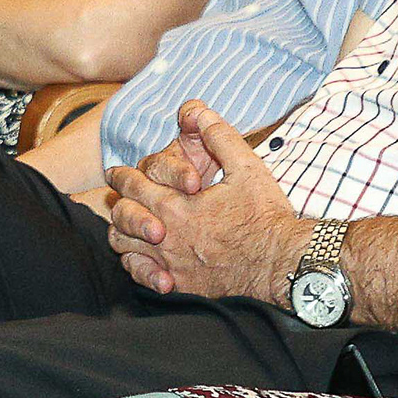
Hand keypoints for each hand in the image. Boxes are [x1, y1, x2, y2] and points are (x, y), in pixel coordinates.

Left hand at [102, 101, 302, 302]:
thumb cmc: (266, 217)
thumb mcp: (247, 167)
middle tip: (115, 195)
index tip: (116, 173)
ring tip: (125, 226)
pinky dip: (137, 266)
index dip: (122, 176)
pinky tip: (143, 260)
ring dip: (123, 233)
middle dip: (117, 201)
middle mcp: (167, 236)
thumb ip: (219, 136)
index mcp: (176, 205)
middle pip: (123, 215)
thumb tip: (199, 111)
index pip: (134, 186)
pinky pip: (142, 277)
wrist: (283, 264)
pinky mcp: (182, 287)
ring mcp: (172, 264)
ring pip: (126, 247)